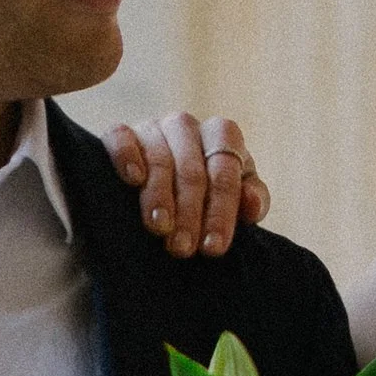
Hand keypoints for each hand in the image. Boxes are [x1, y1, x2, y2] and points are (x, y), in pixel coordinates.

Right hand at [104, 111, 269, 257]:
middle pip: (191, 169)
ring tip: (160, 229)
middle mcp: (187, 126)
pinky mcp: (122, 132)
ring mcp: (153, 127)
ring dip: (159, 197)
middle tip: (183, 249)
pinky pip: (122, 138)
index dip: (220, 212)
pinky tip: (134, 180)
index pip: (225, 172)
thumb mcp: (234, 197)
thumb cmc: (208, 193)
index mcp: (222, 135)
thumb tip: (253, 206)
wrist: (166, 184)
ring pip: (159, 160)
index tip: (213, 247)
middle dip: (189, 213)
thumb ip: (252, 199)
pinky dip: (127, 157)